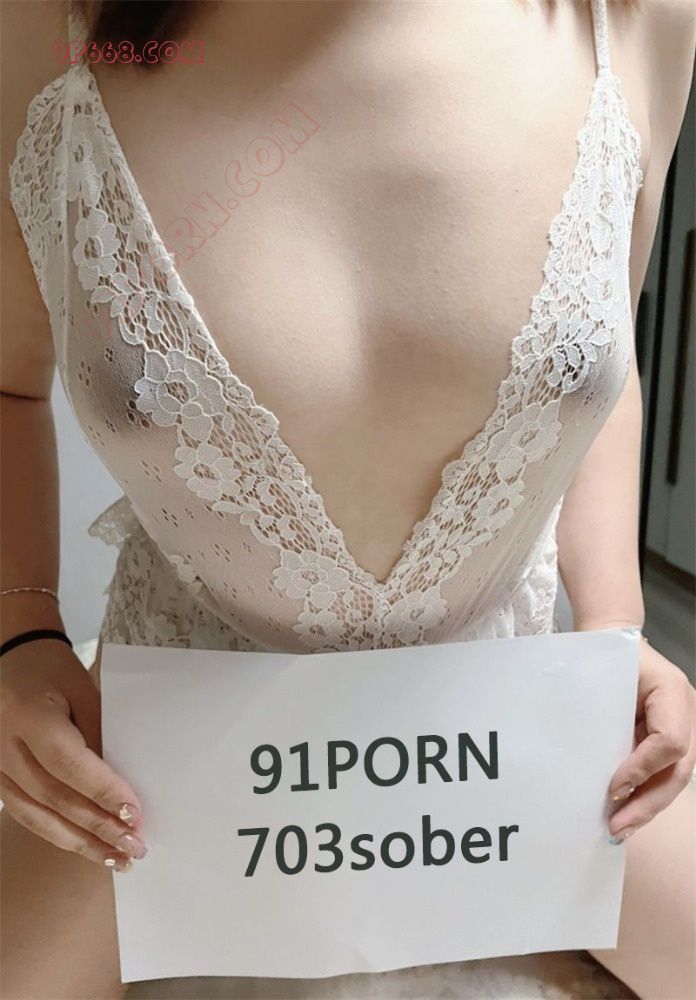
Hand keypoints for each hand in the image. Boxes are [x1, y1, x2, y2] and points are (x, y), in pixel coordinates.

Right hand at [0, 639, 145, 869]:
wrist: (11, 659)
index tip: (135, 814)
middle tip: (134, 847)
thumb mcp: (83, 689)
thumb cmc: (53, 670)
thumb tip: (124, 785)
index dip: (103, 791)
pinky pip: (26, 814)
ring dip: (80, 842)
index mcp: (28, 715)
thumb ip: (100, 733)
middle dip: (98, 826)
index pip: (69, 764)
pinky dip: (58, 834)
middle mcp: (4, 745)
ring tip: (117, 859)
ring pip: (37, 815)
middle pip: (54, 797)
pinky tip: (87, 847)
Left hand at [608, 637, 694, 841]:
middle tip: (617, 827)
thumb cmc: (602, 656)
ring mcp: (681, 728)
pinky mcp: (666, 740)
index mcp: (673, 692)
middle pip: (678, 771)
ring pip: (672, 779)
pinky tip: (623, 815)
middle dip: (647, 803)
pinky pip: (660, 774)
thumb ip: (606, 717)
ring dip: (645, 807)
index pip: (671, 741)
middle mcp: (685, 713)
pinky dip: (642, 796)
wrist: (609, 641)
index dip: (643, 768)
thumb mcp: (604, 678)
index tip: (612, 787)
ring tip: (618, 830)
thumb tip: (599, 771)